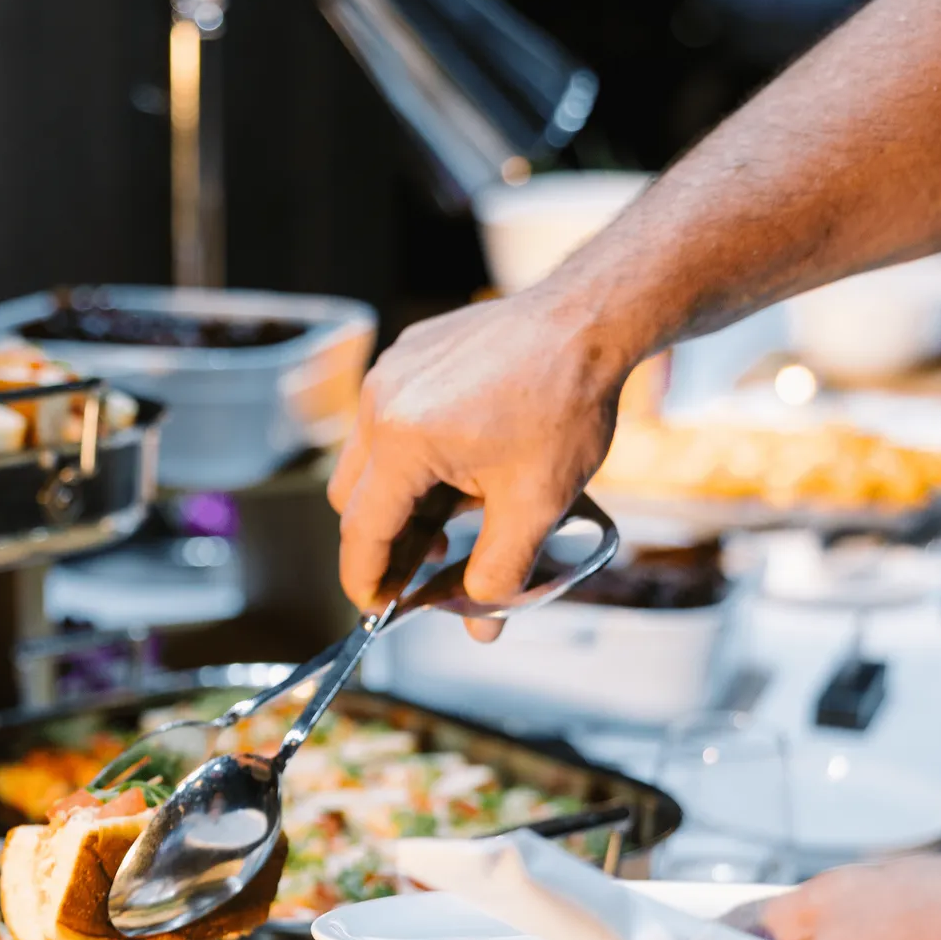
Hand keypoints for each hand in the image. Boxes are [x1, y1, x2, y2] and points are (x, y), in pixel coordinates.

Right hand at [328, 287, 634, 638]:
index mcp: (403, 440)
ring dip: (398, 497)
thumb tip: (479, 619)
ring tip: (450, 517)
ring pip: (368, 458)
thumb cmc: (566, 401)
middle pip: (352, 497)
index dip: (366, 578)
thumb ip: (500, 570)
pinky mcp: (408, 355)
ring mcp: (391, 372)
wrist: (589, 320)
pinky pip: (388, 418)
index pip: (362, 530)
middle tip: (420, 570)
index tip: (375, 607)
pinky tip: (460, 466)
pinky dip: (411, 454)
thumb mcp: (537, 504)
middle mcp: (382, 401)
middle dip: (382, 540)